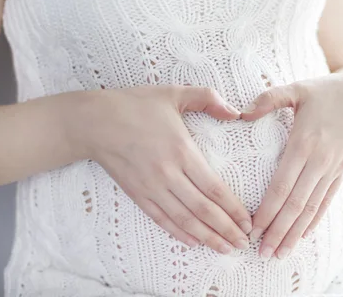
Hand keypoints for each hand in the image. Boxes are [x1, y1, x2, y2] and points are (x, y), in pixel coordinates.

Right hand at [70, 85, 251, 254]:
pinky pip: (161, 219)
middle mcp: (168, 174)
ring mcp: (151, 187)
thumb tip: (236, 112)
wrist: (94, 122)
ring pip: (184, 220)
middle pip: (203, 210)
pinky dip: (179, 233)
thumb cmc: (136, 105)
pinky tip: (194, 242)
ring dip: (207, 237)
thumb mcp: (175, 94)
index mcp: (182, 151)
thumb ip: (208, 98)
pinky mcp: (137, 194)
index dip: (233, 209)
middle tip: (244, 243)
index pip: (214, 188)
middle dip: (226, 229)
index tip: (248, 221)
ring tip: (225, 248)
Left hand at [241, 66, 342, 258]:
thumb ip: (269, 98)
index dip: (267, 211)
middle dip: (278, 231)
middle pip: (296, 205)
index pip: (282, 186)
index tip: (252, 229)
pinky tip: (304, 235)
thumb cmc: (329, 90)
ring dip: (295, 233)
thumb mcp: (299, 88)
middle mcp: (319, 161)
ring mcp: (333, 169)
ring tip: (281, 253)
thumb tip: (241, 112)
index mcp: (304, 143)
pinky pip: (328, 201)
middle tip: (262, 253)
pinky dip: (316, 220)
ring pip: (312, 208)